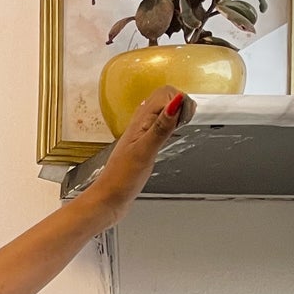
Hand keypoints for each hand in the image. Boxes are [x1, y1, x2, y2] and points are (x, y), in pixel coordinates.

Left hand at [85, 84, 196, 226]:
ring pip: (161, 111)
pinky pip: (159, 126)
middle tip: (186, 121)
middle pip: (164, 98)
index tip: (185, 119)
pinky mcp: (143, 146)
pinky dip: (169, 125)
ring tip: (181, 126)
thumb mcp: (145, 151)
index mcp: (140, 121)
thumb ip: (162, 126)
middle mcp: (140, 124)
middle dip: (180, 104)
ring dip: (175, 113)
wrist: (108, 200)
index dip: (180, 101)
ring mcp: (141, 134)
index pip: (166, 93)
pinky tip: (171, 136)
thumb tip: (177, 102)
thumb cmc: (121, 179)